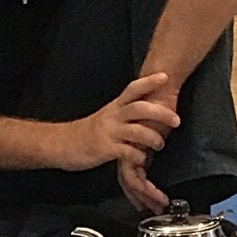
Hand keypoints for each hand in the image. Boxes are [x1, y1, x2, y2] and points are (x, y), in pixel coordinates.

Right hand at [57, 73, 179, 172]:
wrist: (60, 144)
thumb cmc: (88, 132)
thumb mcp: (108, 117)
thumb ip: (126, 112)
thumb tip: (150, 105)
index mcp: (114, 107)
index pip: (133, 90)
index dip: (149, 82)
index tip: (165, 76)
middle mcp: (112, 117)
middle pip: (139, 108)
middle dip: (160, 113)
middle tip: (177, 120)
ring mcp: (108, 133)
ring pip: (136, 131)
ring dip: (153, 138)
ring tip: (160, 145)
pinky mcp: (104, 149)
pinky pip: (126, 151)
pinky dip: (138, 156)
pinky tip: (142, 159)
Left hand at [116, 77, 178, 213]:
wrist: (157, 87)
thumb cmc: (160, 101)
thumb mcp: (158, 123)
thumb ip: (156, 137)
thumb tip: (163, 148)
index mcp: (130, 142)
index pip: (129, 171)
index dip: (135, 188)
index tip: (144, 202)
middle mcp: (127, 147)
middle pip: (127, 180)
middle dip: (139, 198)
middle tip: (149, 210)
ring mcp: (130, 148)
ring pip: (132, 180)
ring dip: (146, 196)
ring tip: (159, 206)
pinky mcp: (136, 148)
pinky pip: (138, 175)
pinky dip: (147, 188)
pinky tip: (158, 195)